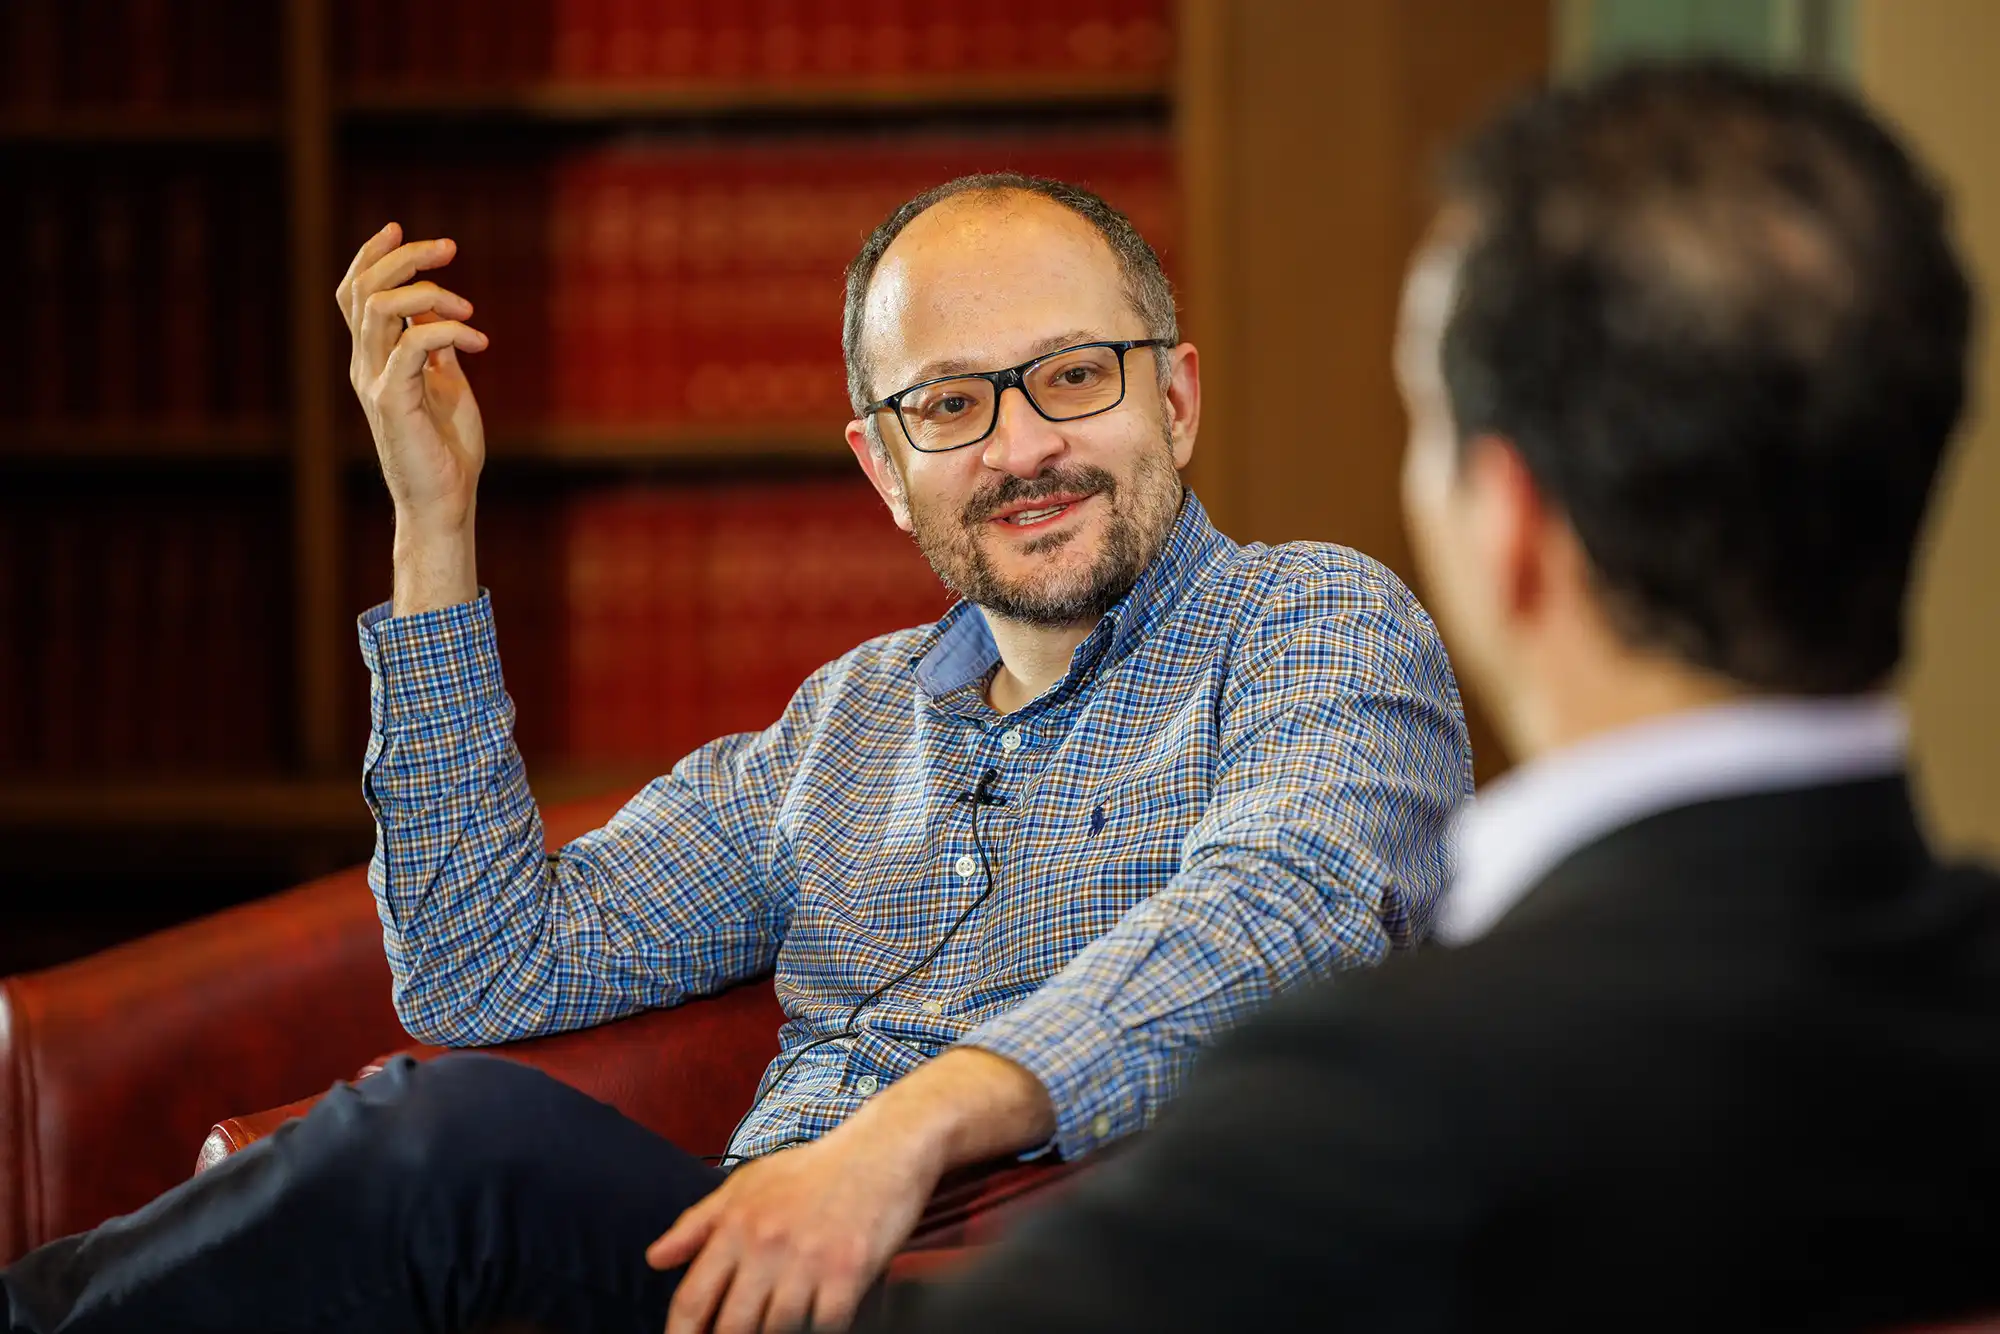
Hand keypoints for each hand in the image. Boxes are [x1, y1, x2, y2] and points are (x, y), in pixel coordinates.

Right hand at [335, 221, 488, 541]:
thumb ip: (436, 346)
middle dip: (405, 258)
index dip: (370, 256)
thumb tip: (440, 309)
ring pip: (378, 309)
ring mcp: (374, 382)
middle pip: (363, 290)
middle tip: (449, 247)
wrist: (445, 500)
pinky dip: (447, 331)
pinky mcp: (392, 402)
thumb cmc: (447, 448)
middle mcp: (365, 365)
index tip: (400, 229)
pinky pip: (410, 346)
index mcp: (375, 358)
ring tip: (470, 306)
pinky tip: (479, 341)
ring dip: (428, 293)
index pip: (355, 293)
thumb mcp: (446, 383)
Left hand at [647, 1119, 942, 1333]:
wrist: (883, 1149)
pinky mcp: (849, 1274)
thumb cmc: (813, 1170)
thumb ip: (697, 1223)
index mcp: (735, 1225)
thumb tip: (655, 1259)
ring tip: (785, 1320)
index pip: (692, 1300)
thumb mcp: (747, 1184)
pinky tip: (821, 1318)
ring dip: (779, 1333)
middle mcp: (766, 1245)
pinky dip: (821, 1330)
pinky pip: (825, 1327)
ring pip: (777, 1332)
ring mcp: (808, 1262)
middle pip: (732, 1328)